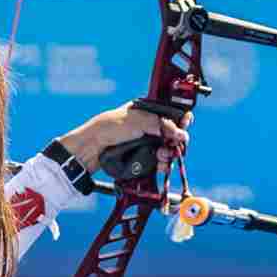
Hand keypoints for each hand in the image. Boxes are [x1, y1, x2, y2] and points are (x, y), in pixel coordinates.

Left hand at [59, 100, 190, 173]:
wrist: (91, 148)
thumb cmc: (109, 128)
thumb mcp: (138, 120)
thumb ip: (161, 125)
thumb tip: (181, 134)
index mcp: (147, 111)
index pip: (171, 114)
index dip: (180, 120)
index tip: (185, 126)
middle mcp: (148, 126)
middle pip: (171, 134)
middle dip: (175, 141)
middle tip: (174, 146)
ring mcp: (144, 142)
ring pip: (166, 149)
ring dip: (169, 154)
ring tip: (163, 157)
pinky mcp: (141, 157)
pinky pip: (157, 161)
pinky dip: (162, 164)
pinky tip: (161, 165)